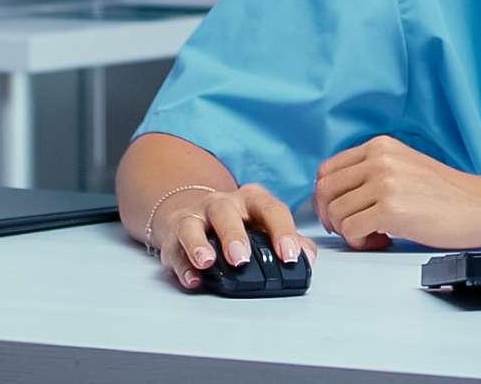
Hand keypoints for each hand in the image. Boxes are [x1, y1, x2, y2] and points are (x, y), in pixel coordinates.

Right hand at [147, 184, 314, 291]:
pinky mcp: (173, 236)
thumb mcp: (266, 226)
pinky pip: (174, 249)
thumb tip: (308, 258)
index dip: (282, 232)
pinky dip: (182, 265)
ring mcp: (194, 218)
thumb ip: (290, 241)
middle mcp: (222, 205)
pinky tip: (192, 279)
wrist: (195, 214)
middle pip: (226, 213)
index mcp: (252, 201)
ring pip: (193, 226)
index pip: (270, 209)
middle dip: (234, 235)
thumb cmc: (240, 224)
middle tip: (242, 260)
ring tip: (207, 262)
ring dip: (199, 244)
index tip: (289, 257)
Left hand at [314, 136, 480, 250]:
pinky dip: (361, 242)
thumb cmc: (447, 194)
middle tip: (353, 229)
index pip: (326, 170)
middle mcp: (379, 159)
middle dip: (332, 217)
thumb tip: (335, 195)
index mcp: (380, 146)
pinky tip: (382, 240)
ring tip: (376, 236)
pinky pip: (351, 230)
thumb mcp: (404, 166)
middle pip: (324, 191)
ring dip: (350, 232)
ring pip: (336, 213)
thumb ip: (371, 172)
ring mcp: (384, 182)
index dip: (326, 197)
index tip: (339, 213)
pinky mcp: (391, 209)